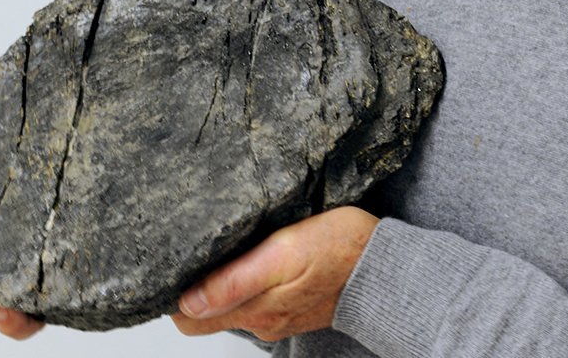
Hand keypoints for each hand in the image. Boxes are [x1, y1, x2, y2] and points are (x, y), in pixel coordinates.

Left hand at [171, 206, 378, 341]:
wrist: (390, 267)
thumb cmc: (341, 250)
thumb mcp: (283, 254)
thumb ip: (234, 282)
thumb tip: (188, 303)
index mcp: (255, 311)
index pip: (188, 320)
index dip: (176, 295)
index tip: (178, 265)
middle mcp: (262, 321)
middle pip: (206, 313)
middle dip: (196, 285)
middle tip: (201, 248)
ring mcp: (278, 316)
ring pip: (231, 303)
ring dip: (223, 280)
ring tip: (228, 246)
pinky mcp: (292, 305)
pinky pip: (257, 297)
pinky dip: (249, 279)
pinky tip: (257, 255)